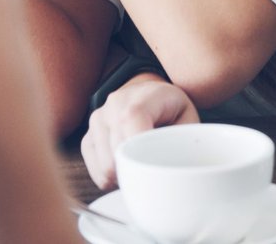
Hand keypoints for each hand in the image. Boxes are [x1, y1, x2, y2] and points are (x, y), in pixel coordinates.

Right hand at [79, 75, 199, 188]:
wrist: (152, 96)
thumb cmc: (173, 111)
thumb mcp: (187, 120)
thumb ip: (181, 140)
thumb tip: (175, 171)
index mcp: (142, 96)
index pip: (131, 120)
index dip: (139, 150)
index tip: (154, 172)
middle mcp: (114, 105)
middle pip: (116, 152)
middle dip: (136, 171)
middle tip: (155, 173)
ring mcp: (97, 120)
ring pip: (105, 167)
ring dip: (124, 176)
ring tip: (142, 166)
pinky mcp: (88, 137)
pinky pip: (95, 171)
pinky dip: (112, 178)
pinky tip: (127, 168)